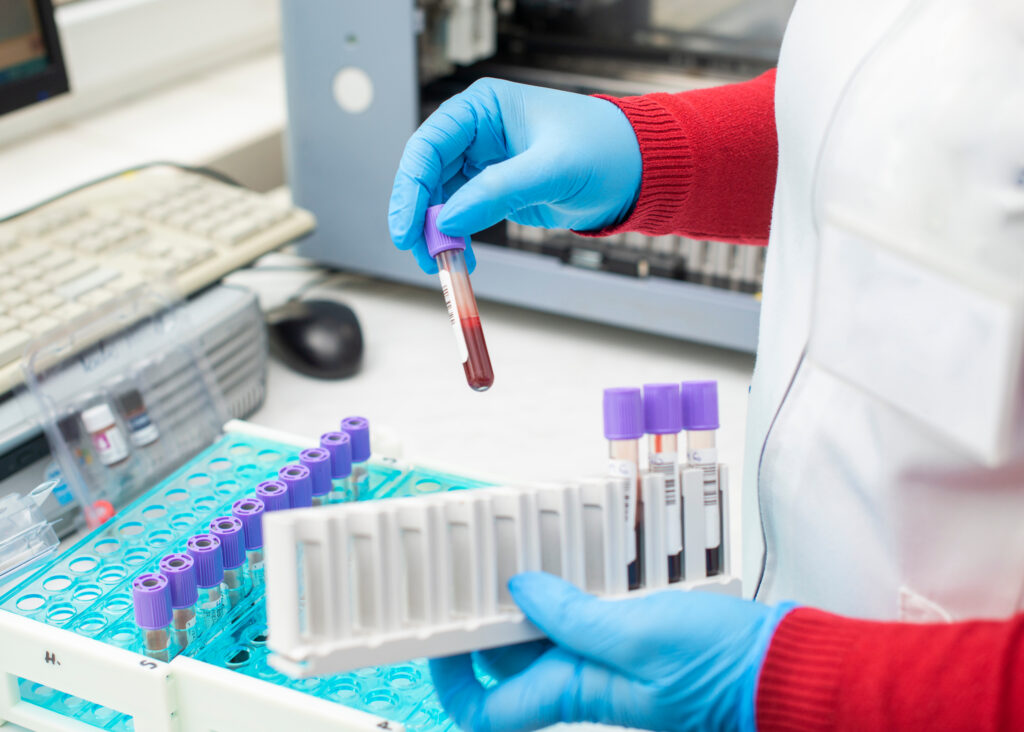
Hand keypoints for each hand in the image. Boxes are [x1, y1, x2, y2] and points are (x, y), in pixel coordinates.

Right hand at [388, 78, 641, 272]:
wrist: (637, 172)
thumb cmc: (604, 150)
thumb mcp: (551, 169)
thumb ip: (497, 192)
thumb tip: (448, 221)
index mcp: (484, 108)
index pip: (429, 145)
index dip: (412, 187)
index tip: (407, 226)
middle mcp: (478, 133)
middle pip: (428, 175)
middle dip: (421, 216)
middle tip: (421, 253)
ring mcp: (485, 163)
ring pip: (441, 200)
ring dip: (437, 233)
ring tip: (442, 264)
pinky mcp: (496, 191)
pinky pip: (463, 215)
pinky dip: (458, 238)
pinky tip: (464, 258)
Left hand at [429, 572, 795, 731]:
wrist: (779, 669)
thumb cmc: (722, 667)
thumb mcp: (638, 635)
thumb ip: (573, 615)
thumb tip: (520, 594)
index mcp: (578, 690)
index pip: (492, 709)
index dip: (453, 682)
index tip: (437, 642)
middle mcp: (587, 681)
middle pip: (513, 659)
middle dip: (488, 620)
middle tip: (475, 574)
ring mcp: (610, 662)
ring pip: (548, 631)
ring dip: (531, 598)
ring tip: (520, 555)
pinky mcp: (634, 641)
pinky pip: (587, 616)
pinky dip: (573, 588)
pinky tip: (577, 558)